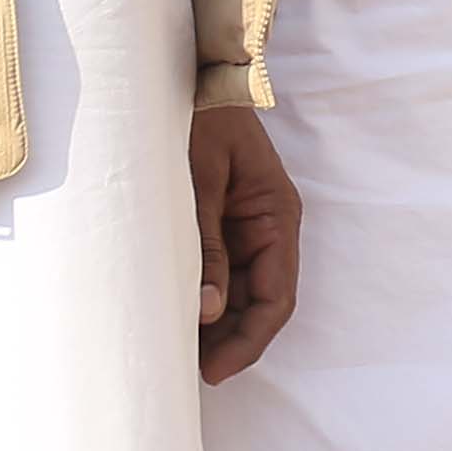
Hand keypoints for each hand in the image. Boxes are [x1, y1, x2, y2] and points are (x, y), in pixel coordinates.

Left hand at [189, 106, 301, 381]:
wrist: (192, 77)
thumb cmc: (199, 119)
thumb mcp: (199, 181)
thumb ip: (206, 245)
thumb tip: (209, 311)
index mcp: (276, 216)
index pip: (277, 296)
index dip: (250, 339)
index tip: (214, 370)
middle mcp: (267, 228)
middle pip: (258, 303)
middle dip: (229, 342)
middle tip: (185, 373)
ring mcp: (243, 227)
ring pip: (238, 294)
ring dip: (215, 326)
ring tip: (176, 354)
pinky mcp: (218, 224)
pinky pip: (217, 273)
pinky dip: (201, 299)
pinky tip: (174, 317)